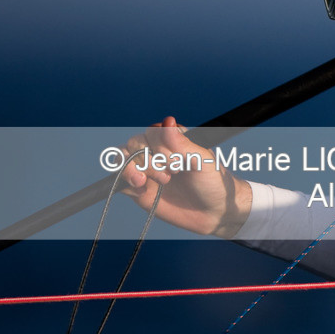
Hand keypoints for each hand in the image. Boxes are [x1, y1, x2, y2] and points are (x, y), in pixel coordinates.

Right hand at [115, 117, 250, 236]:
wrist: (214, 213)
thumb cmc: (213, 182)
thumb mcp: (202, 161)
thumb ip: (182, 144)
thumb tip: (168, 120)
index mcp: (173, 139)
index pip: (152, 133)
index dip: (160, 147)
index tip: (178, 164)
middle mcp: (157, 152)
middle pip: (134, 144)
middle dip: (147, 160)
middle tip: (169, 176)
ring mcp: (146, 170)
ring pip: (123, 159)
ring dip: (131, 169)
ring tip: (144, 182)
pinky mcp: (139, 188)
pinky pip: (120, 180)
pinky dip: (126, 183)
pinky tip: (142, 191)